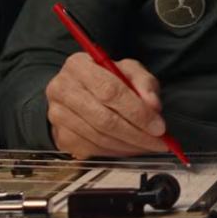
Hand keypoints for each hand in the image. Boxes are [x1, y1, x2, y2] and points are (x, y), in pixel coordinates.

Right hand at [46, 52, 168, 157]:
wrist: (79, 91)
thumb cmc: (107, 79)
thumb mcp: (129, 71)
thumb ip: (145, 83)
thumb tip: (153, 106)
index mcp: (78, 66)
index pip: (110, 91)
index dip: (137, 112)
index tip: (159, 126)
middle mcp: (62, 89)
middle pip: (103, 119)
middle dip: (136, 134)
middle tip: (158, 142)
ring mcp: (57, 114)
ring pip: (98, 137)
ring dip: (129, 146)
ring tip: (148, 145)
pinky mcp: (59, 135)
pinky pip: (91, 149)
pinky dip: (116, 152)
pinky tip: (130, 148)